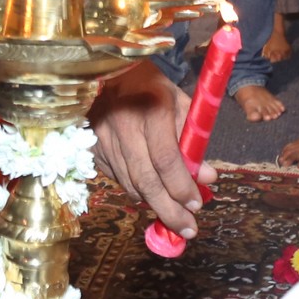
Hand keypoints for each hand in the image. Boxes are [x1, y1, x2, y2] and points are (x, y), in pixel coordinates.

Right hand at [88, 59, 213, 240]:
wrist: (107, 70)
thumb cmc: (150, 84)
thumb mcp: (179, 102)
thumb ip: (193, 139)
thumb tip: (207, 177)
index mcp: (152, 110)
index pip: (166, 160)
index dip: (182, 187)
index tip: (196, 206)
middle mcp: (124, 127)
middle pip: (146, 181)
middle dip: (169, 210)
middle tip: (187, 229)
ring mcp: (103, 139)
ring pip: (129, 184)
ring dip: (152, 203)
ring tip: (172, 214)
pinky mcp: (92, 148)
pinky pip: (116, 178)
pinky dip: (134, 190)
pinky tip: (148, 192)